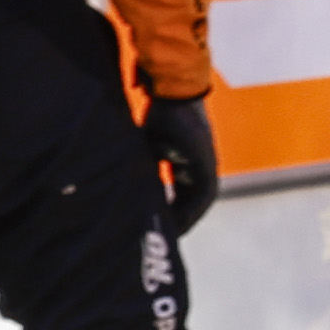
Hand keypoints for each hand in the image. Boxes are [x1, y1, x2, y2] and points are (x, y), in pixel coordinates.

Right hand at [145, 92, 218, 234]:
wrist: (173, 92)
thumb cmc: (160, 114)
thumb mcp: (148, 146)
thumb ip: (143, 163)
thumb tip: (122, 180)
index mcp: (190, 162)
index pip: (184, 194)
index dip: (172, 211)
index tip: (158, 225)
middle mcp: (202, 166)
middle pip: (193, 203)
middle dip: (178, 220)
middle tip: (162, 237)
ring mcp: (207, 166)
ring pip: (198, 203)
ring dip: (184, 219)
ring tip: (168, 235)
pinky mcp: (206, 165)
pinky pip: (201, 196)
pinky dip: (189, 211)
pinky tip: (175, 222)